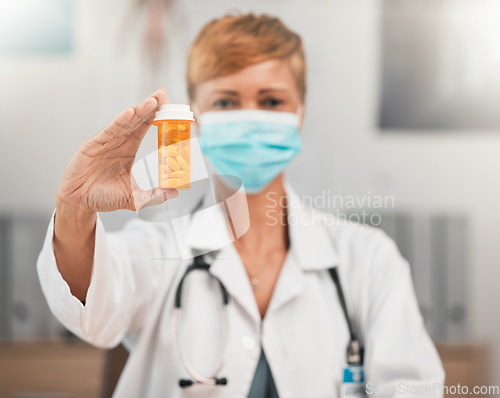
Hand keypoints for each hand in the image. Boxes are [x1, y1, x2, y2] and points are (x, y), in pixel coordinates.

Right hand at [56, 88, 176, 215]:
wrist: (80, 204)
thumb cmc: (104, 198)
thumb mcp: (135, 198)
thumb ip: (155, 195)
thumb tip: (175, 192)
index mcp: (128, 149)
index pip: (144, 128)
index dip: (156, 116)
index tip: (169, 106)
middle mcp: (118, 142)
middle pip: (137, 120)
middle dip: (150, 107)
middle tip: (164, 94)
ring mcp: (105, 142)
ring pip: (125, 123)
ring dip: (139, 110)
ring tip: (153, 100)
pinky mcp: (92, 146)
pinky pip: (108, 131)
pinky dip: (119, 121)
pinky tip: (129, 112)